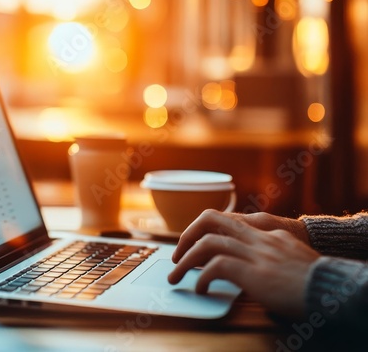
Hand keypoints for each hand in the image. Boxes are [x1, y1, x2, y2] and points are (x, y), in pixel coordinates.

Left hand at [168, 209, 319, 317]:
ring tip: (176, 274)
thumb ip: (268, 250)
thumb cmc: (313, 278)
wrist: (331, 288)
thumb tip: (247, 261)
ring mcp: (255, 253)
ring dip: (186, 259)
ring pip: (207, 244)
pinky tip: (200, 288)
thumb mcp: (290, 255)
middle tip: (177, 253)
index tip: (192, 244)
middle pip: (210, 220)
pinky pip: (216, 267)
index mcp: (265, 232)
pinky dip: (202, 276)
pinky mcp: (254, 272)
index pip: (225, 220)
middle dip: (188, 235)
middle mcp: (257, 236)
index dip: (203, 230)